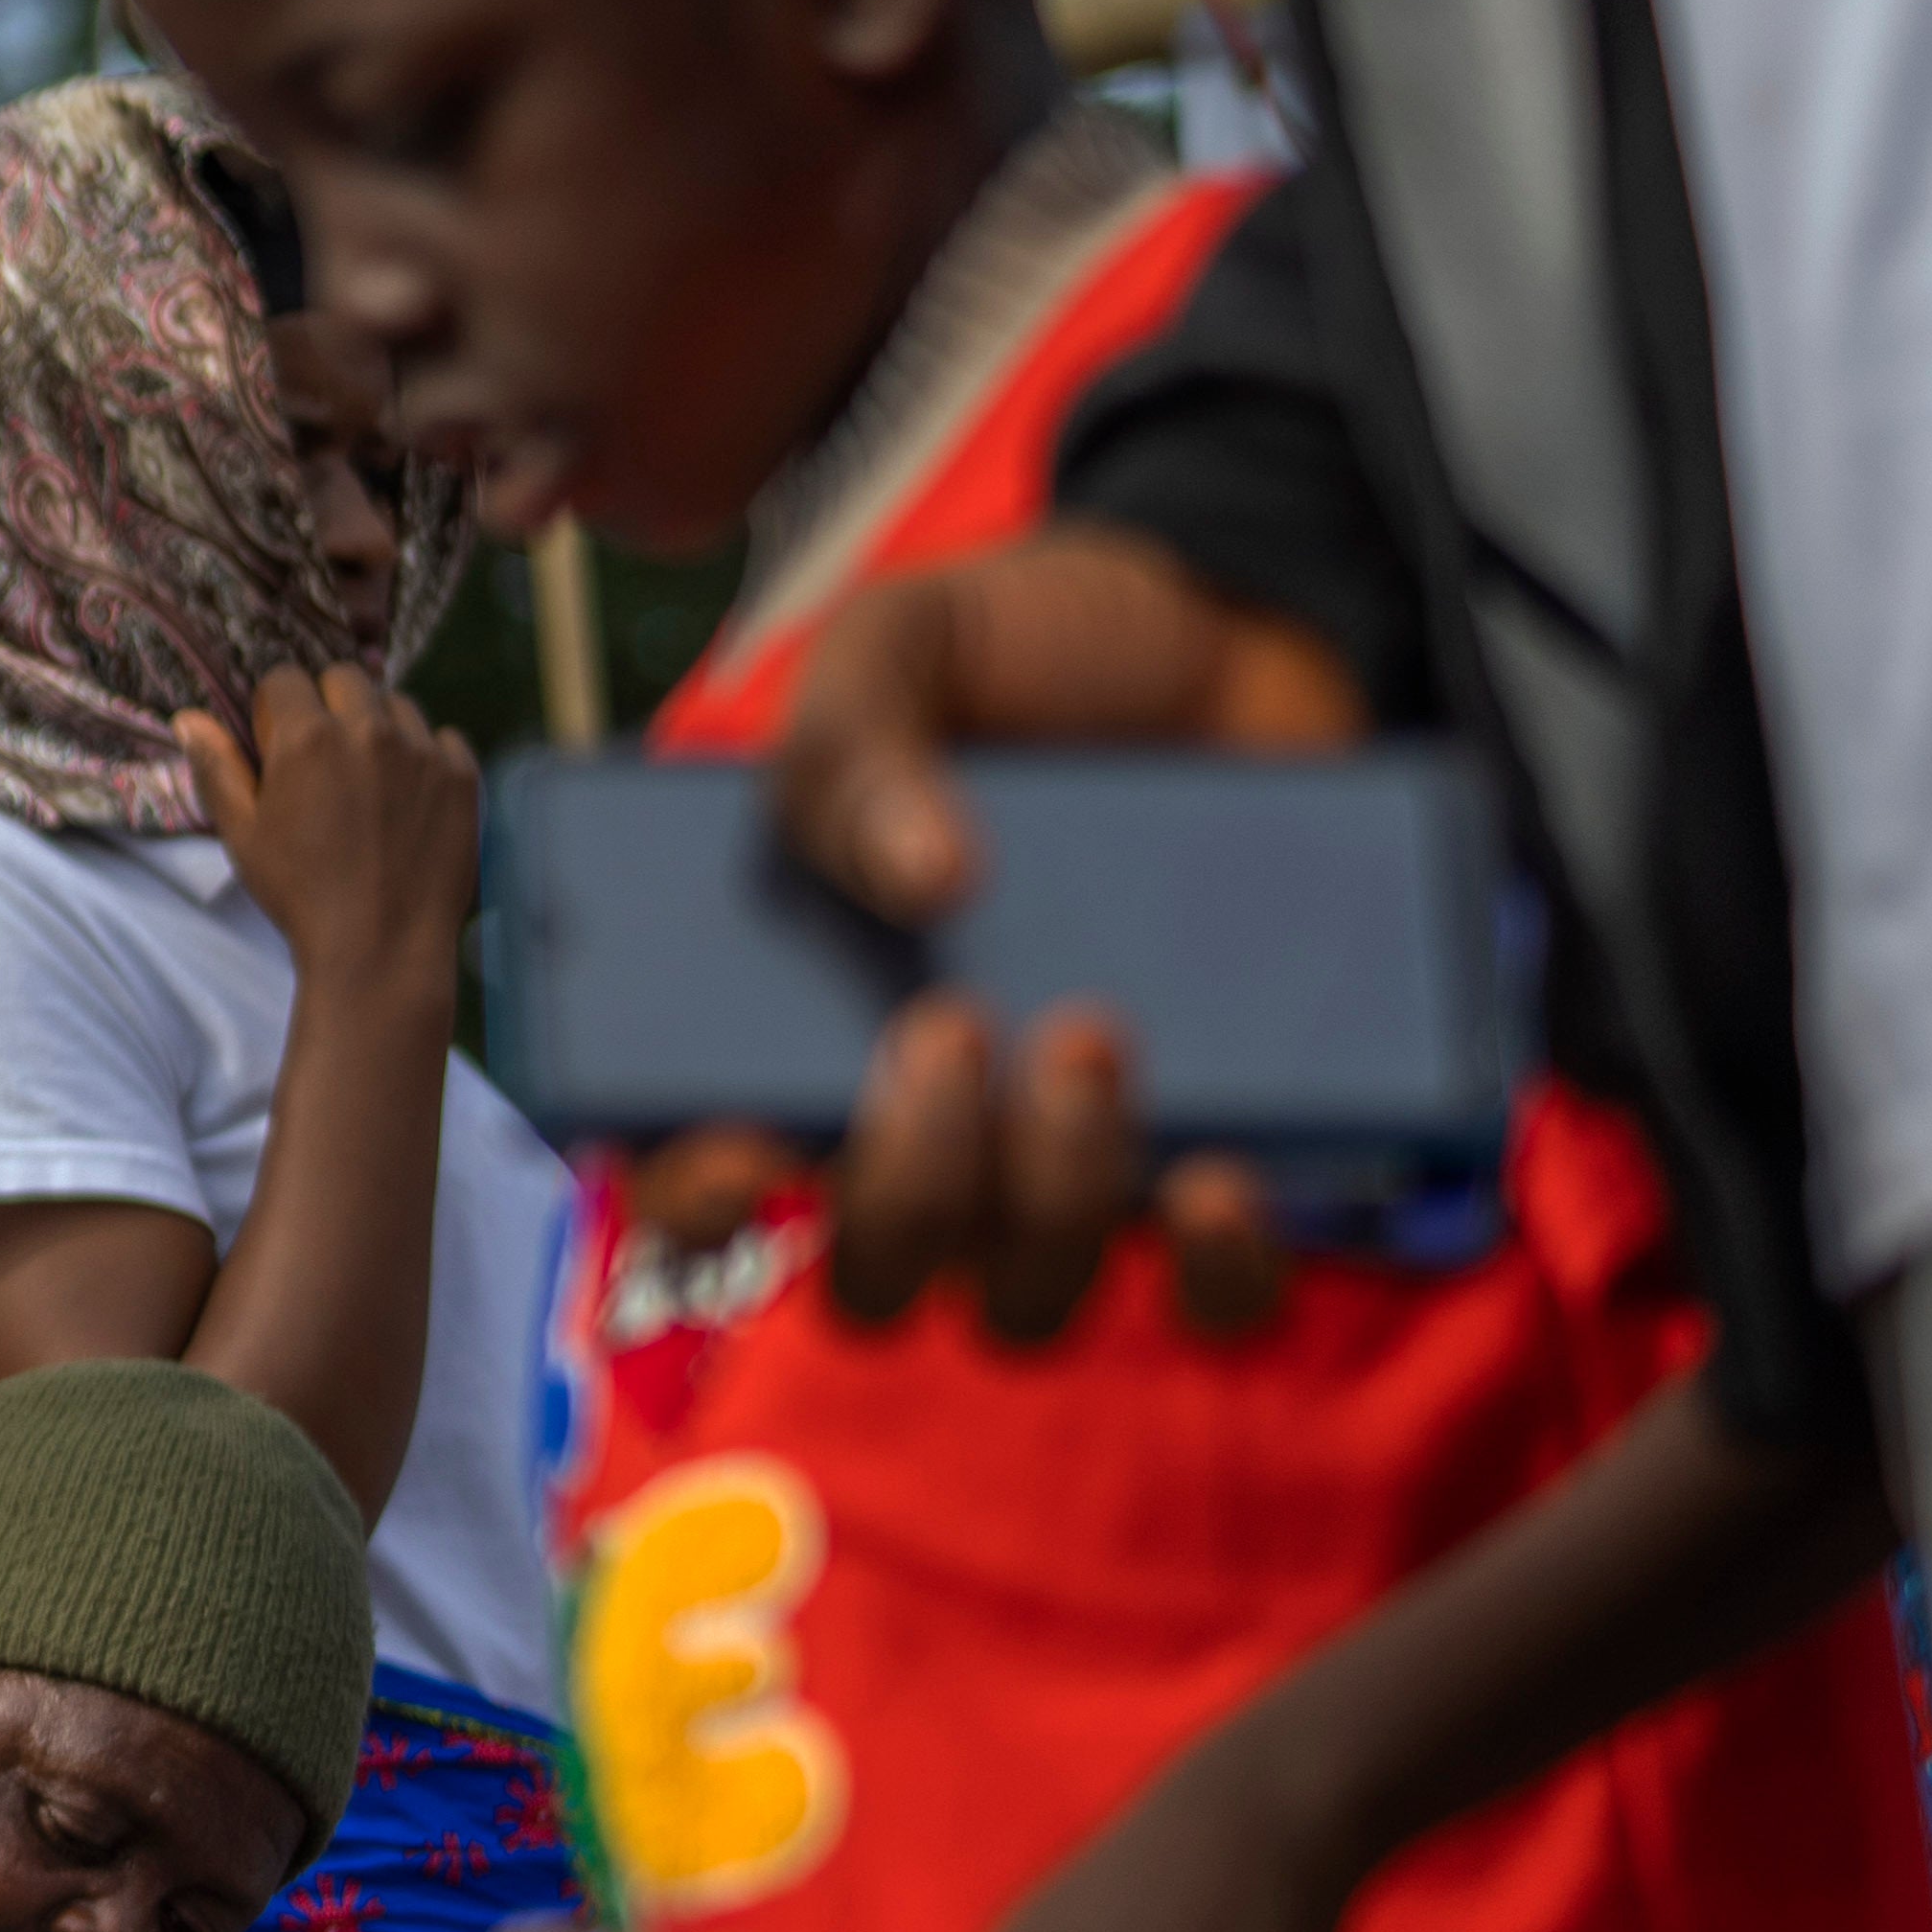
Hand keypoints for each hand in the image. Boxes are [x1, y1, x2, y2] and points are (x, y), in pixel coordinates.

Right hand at [178, 659, 477, 1022]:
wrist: (381, 947)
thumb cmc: (299, 893)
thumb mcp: (242, 834)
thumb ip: (217, 767)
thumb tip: (188, 717)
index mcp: (307, 737)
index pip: (285, 678)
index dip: (274, 710)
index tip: (276, 747)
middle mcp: (369, 728)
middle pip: (345, 679)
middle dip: (328, 705)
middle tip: (324, 759)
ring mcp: (424, 750)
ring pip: (397, 705)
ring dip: (379, 726)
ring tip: (370, 778)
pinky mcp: (463, 776)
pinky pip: (442, 738)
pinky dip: (425, 755)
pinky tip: (411, 797)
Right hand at [736, 528, 1359, 1344]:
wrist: (1237, 633)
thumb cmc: (1033, 655)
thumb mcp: (911, 645)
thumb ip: (857, 739)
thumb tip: (923, 874)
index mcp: (784, 1014)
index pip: (695, 1175)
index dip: (698, 1198)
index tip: (745, 1148)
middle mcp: (917, 1119)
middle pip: (871, 1271)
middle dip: (902, 1186)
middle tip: (949, 1029)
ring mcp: (1066, 1154)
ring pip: (1024, 1297)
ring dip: (1051, 1204)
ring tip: (1098, 1036)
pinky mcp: (1222, 1153)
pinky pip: (1211, 1297)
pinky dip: (1215, 1263)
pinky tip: (1222, 1172)